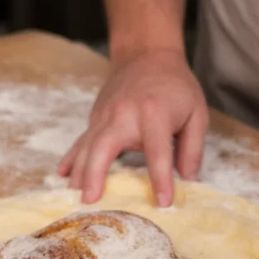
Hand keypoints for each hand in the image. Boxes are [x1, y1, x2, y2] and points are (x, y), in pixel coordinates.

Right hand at [57, 48, 208, 206]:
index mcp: (154, 113)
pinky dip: (71, 158)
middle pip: (105, 145)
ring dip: (79, 171)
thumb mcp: (196, 113)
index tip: (162, 203)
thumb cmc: (175, 86)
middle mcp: (124, 113)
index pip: (157, 151)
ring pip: (87, 145)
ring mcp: (105, 115)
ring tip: (74, 196)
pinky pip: (81, 140)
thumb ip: (193, 149)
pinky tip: (62, 174)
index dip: (160, 178)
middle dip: (96, 173)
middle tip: (90, 200)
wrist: (147, 54)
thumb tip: (190, 182)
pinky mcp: (95, 117)